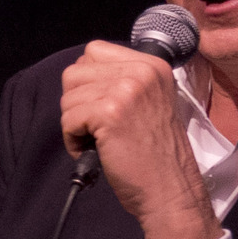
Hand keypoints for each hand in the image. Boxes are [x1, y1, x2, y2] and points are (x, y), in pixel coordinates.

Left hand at [60, 39, 220, 238]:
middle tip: (97, 127)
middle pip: (74, 72)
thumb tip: (80, 73)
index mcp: (151, 64)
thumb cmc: (154, 153)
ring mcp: (126, 90)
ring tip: (98, 140)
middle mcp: (141, 71)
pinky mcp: (110, 113)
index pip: (93, 51)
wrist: (170, 187)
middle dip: (77, 103)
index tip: (101, 106)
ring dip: (74, 124)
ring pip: (68, 98)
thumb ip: (121, 81)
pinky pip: (68, 119)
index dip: (87, 81)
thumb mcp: (148, 101)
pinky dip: (73, 140)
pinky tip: (95, 150)